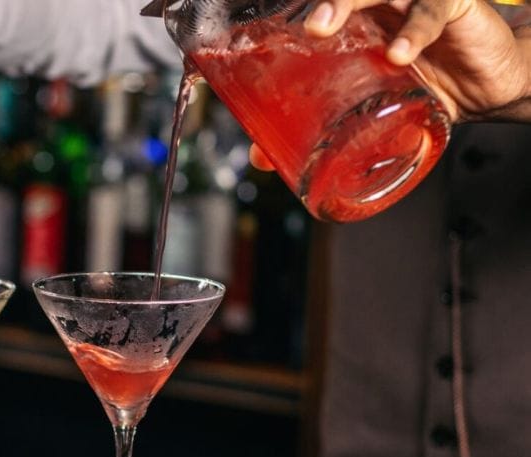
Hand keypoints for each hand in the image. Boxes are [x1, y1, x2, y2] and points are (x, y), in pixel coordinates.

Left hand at [249, 0, 530, 170]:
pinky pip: (431, 11)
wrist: (489, 87)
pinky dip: (413, 31)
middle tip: (298, 28)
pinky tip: (399, 53)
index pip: (317, 9)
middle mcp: (379, 7)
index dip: (288, 16)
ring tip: (322, 28)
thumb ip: (322, 127)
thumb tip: (259, 157)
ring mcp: (412, 2)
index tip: (252, 34)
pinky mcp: (452, 7)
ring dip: (346, 3)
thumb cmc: (426, 88)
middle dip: (316, 6)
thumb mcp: (368, 111)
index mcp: (354, 24)